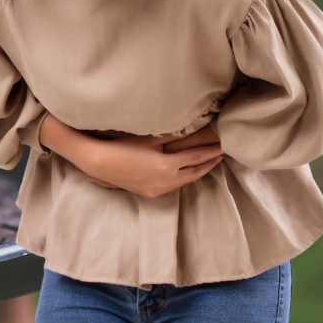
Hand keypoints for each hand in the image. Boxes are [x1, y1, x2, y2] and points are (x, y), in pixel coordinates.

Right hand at [40, 114, 223, 198]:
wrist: (99, 163)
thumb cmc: (121, 145)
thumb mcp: (148, 138)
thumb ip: (171, 136)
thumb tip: (191, 129)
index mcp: (168, 165)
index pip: (196, 156)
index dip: (211, 150)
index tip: (223, 145)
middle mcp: (166, 180)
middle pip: (195, 172)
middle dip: (209, 163)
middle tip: (222, 155)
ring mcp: (158, 189)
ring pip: (185, 182)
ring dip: (197, 172)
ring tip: (208, 164)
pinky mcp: (149, 193)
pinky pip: (172, 186)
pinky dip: (183, 179)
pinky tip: (184, 175)